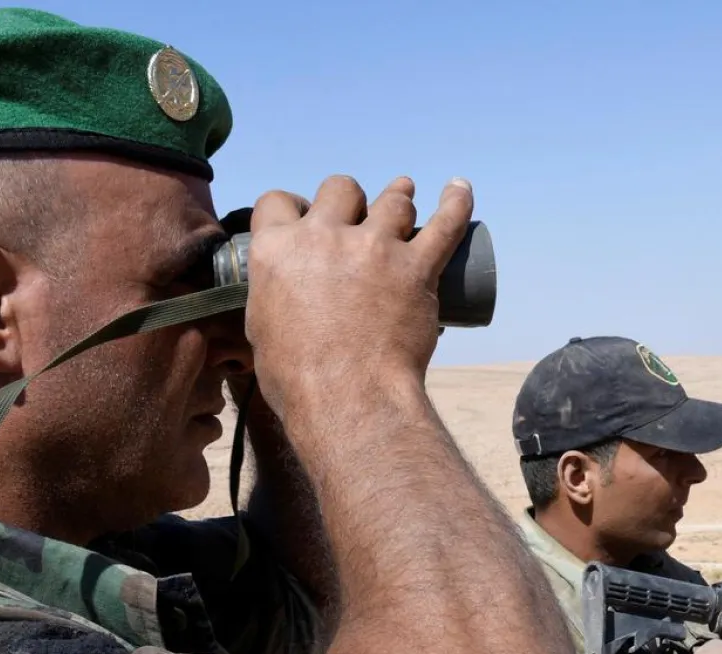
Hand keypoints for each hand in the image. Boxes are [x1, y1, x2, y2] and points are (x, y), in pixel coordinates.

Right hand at [241, 174, 473, 418]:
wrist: (348, 398)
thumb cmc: (298, 378)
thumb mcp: (262, 328)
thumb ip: (273, 296)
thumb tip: (282, 295)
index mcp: (278, 249)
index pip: (278, 201)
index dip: (294, 206)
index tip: (306, 216)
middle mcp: (325, 237)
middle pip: (340, 188)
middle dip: (349, 199)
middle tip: (358, 217)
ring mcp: (374, 248)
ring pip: (392, 201)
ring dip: (398, 198)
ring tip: (404, 196)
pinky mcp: (416, 268)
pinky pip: (446, 223)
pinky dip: (456, 203)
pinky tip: (459, 189)